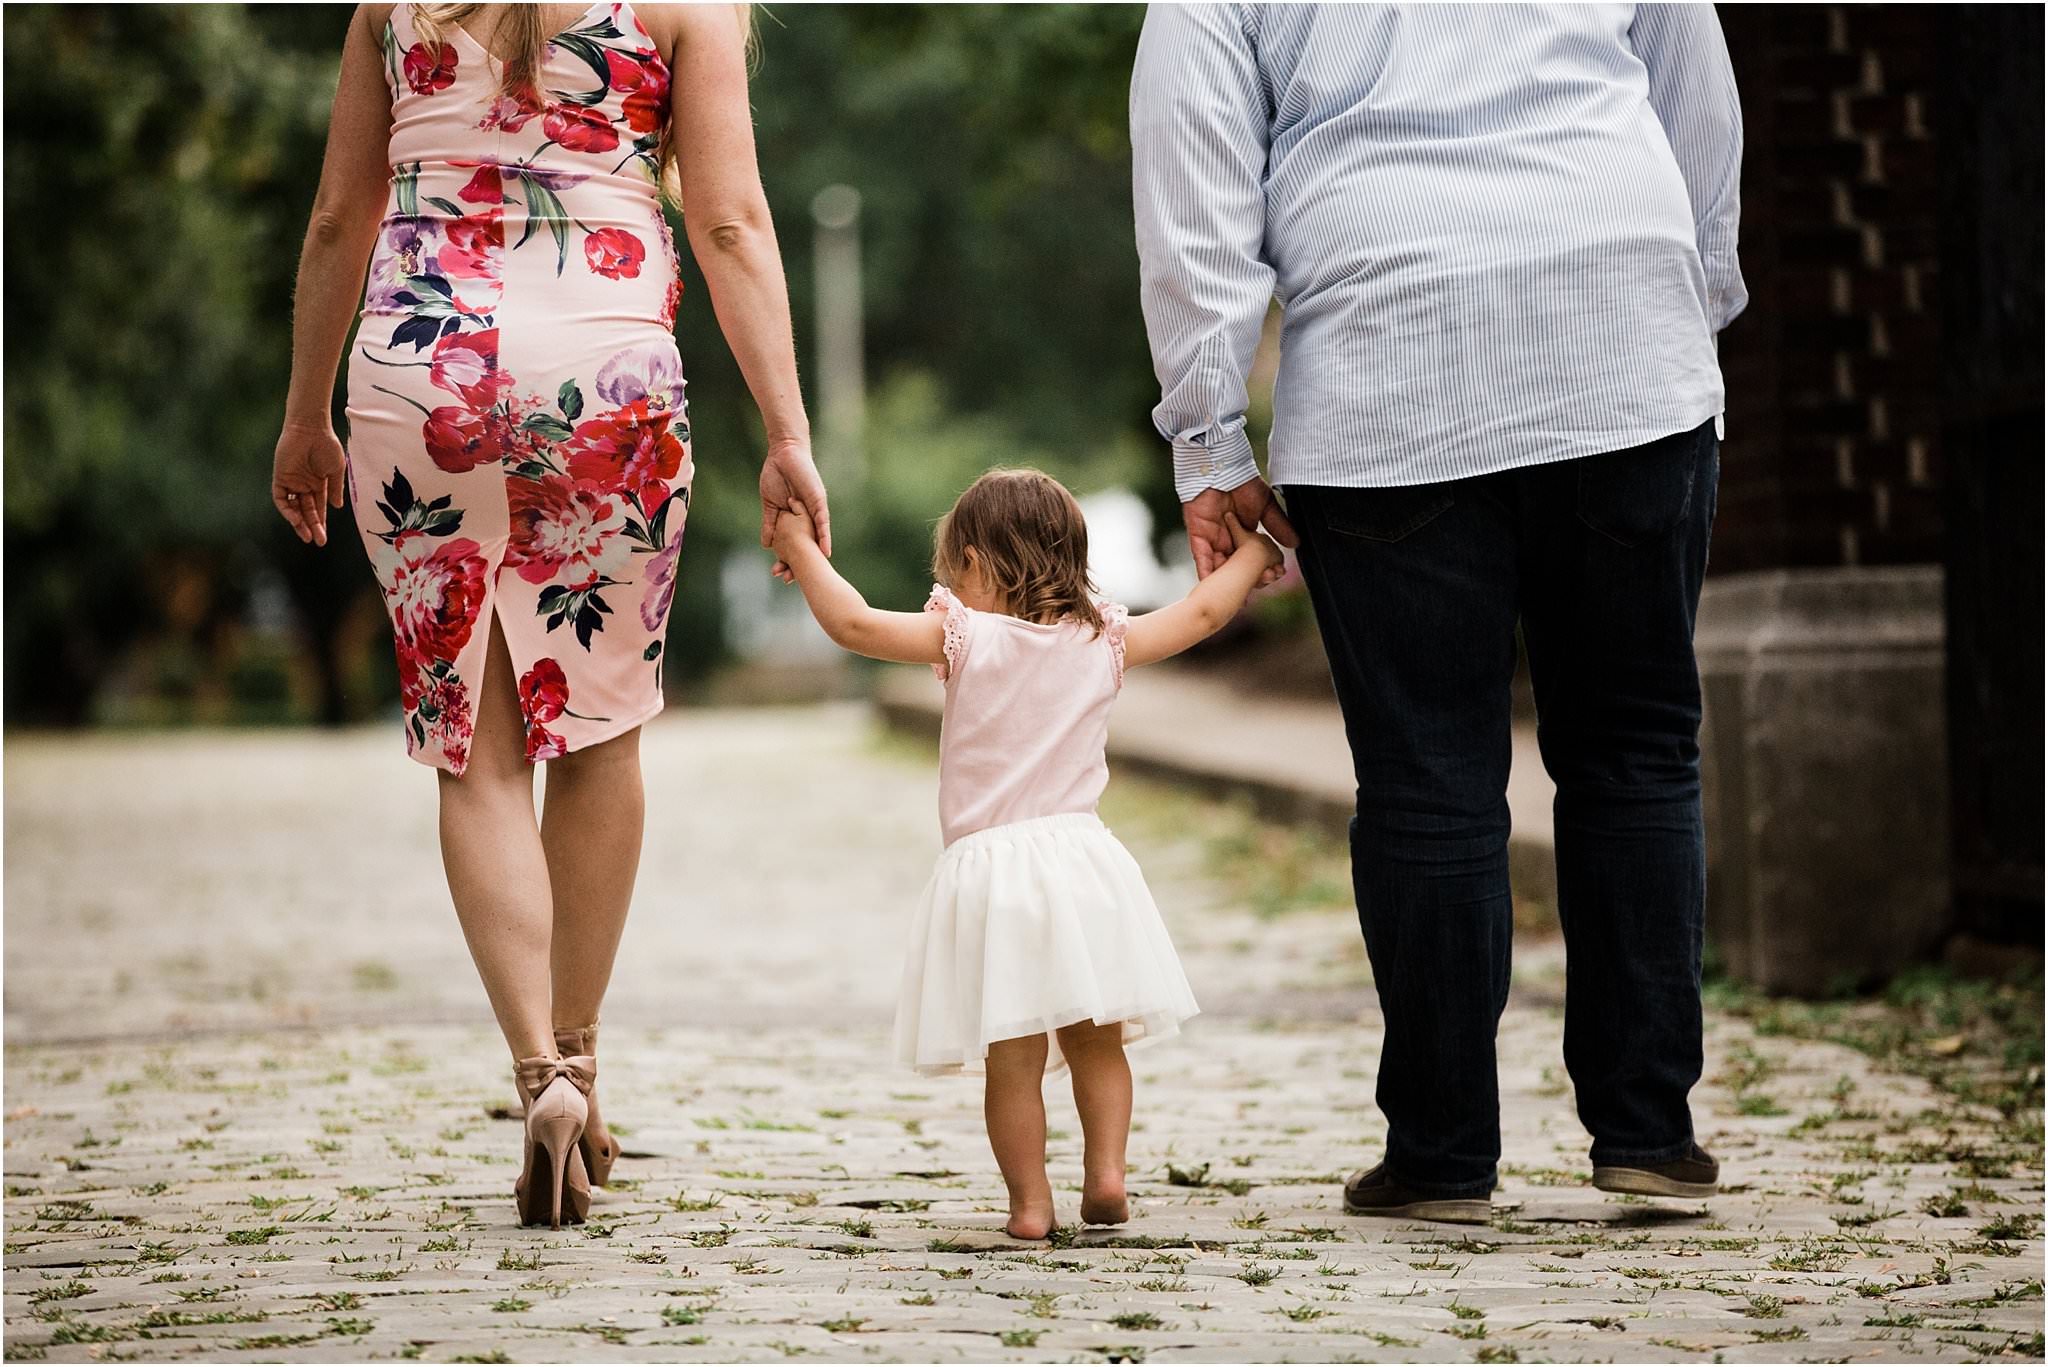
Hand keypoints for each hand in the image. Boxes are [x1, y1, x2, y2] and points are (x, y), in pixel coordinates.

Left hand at [272, 420, 347, 545]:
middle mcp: (304, 486)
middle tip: (318, 541)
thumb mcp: (336, 470)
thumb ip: (335, 489)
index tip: (324, 538)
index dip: (321, 523)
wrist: (311, 428)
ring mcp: (292, 482)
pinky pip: (281, 498)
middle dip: (312, 527)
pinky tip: (295, 519)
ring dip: (299, 523)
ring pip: (293, 508)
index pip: (319, 509)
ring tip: (306, 535)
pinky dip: (286, 510)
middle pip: (306, 512)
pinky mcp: (281, 477)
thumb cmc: (327, 445)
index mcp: (319, 484)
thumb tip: (336, 507)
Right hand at [760, 437, 829, 580]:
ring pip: (814, 538)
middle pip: (805, 545)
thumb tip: (766, 545)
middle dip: (798, 563)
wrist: (784, 454)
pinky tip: (825, 551)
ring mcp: (813, 511)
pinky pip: (823, 522)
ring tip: (811, 573)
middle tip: (789, 581)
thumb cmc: (776, 476)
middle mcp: (807, 519)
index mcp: (794, 520)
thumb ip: (770, 523)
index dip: (786, 559)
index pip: (792, 543)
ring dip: (812, 555)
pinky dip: (824, 536)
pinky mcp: (818, 502)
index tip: (780, 575)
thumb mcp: (770, 505)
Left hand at [1183, 477, 1295, 585]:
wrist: (1222, 467)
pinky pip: (1201, 557)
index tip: (1270, 579)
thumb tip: (1295, 544)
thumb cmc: (1242, 481)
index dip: (1258, 570)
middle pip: (1234, 567)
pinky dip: (1206, 570)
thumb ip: (1278, 525)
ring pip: (1218, 566)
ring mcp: (1212, 538)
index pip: (1249, 559)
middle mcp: (1227, 540)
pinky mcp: (1198, 535)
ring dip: (1225, 580)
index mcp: (1242, 534)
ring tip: (1234, 594)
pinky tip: (1212, 584)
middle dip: (1243, 579)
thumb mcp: (1266, 506)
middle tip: (1255, 589)